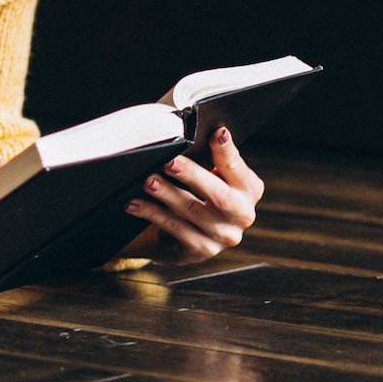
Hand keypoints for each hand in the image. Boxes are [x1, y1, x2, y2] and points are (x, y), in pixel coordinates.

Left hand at [121, 128, 264, 263]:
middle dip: (193, 176)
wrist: (183, 234)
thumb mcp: (206, 174)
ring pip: (193, 212)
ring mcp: (224, 236)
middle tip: (169, 162)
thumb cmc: (194, 191)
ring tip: (147, 181)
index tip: (217, 132)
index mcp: (248, 189)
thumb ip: (204, 157)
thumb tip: (183, 134)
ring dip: (167, 194)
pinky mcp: (201, 249)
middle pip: (219, 196)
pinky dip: (152, 213)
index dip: (227, 151)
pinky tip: (134, 204)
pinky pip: (174, 229)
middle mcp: (242, 215)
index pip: (237, 168)